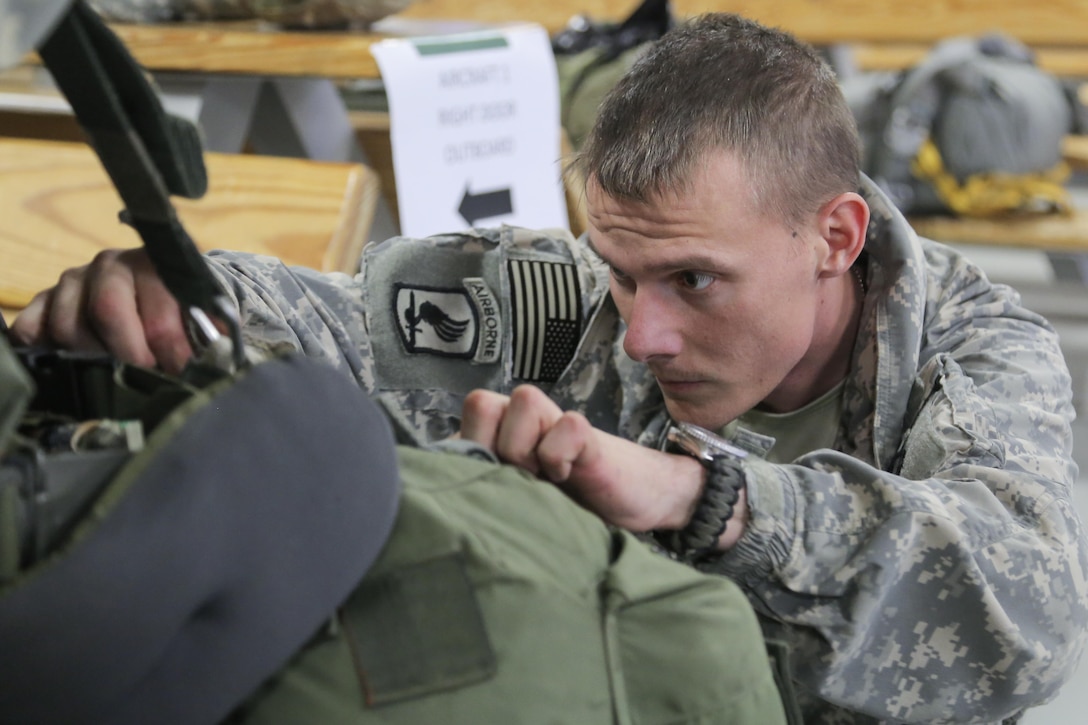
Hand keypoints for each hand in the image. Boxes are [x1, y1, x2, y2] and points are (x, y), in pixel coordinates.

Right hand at [10, 248, 192, 373]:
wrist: (157, 287)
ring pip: (70, 326)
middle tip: (145, 375)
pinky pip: (32, 327)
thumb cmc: (182, 306)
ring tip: (114, 367)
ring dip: (93, 356)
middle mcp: (109, 265)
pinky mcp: (44, 299)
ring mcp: (73, 280)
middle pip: (108, 312)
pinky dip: (46, 349)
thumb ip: (206, 331)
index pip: (156, 313)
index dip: (169, 350)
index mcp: (153, 264)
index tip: (179, 373)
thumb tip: (216, 359)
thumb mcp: (201, 313)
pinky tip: (68, 361)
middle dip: (130, 353)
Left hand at [461, 385, 724, 537]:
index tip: (487, 488)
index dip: (465, 455)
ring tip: (542, 478)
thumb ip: (479, 486)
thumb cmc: (567, 504)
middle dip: (491, 447)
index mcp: (498, 434)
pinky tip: (569, 477)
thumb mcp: (513, 501)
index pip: (456, 424)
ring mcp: (557, 424)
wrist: (632, 502)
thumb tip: (441, 500)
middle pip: (481, 402)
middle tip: (514, 478)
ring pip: (523, 401)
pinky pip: (568, 427)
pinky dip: (561, 457)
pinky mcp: (590, 436)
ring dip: (525, 448)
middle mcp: (523, 421)